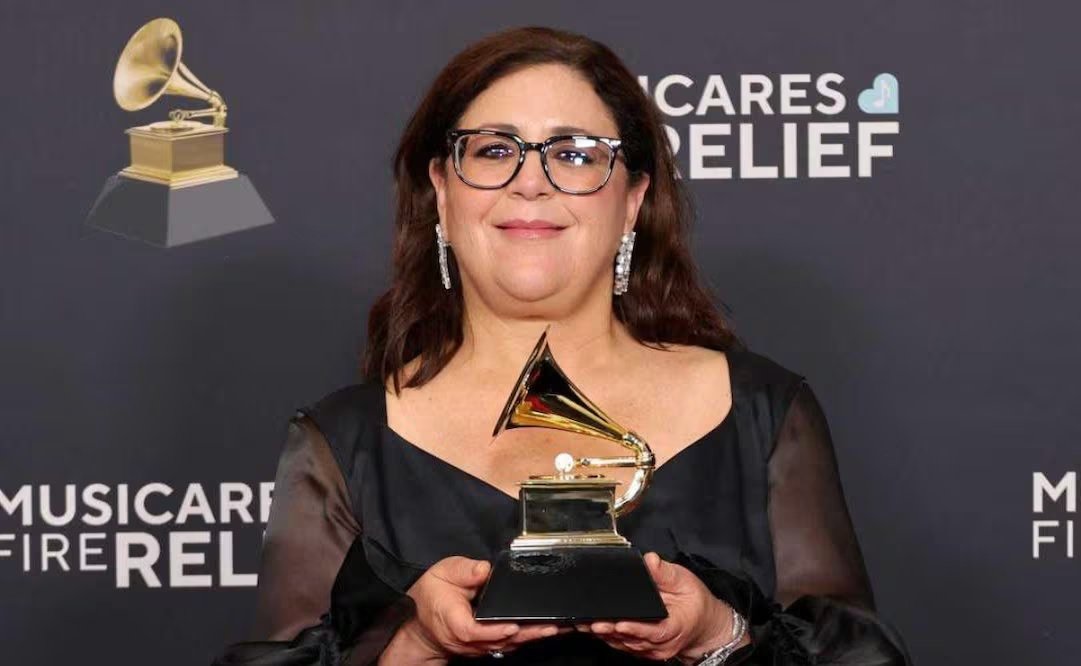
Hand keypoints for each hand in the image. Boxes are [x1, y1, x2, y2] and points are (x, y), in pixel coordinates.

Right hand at [402, 555, 570, 659]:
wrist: (419, 620)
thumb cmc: (432, 594)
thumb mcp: (443, 573)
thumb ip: (464, 570)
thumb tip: (485, 569)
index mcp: (456, 622)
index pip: (475, 631)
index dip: (495, 630)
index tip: (513, 626)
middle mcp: (467, 640)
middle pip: (499, 641)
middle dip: (526, 634)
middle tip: (551, 627)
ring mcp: (476, 647)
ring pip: (506, 645)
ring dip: (530, 638)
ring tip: (554, 629)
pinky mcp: (484, 647)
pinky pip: (506, 645)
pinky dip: (524, 639)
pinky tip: (542, 631)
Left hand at [575, 552, 746, 662]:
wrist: (703, 624)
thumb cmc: (694, 602)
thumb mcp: (684, 581)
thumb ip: (665, 573)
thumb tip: (650, 560)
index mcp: (675, 627)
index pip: (654, 632)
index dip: (636, 629)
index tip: (619, 624)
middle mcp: (662, 644)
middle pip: (633, 640)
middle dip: (611, 631)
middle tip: (592, 623)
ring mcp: (652, 650)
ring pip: (625, 644)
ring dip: (606, 635)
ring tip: (587, 624)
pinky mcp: (643, 649)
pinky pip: (623, 645)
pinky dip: (609, 637)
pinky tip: (595, 629)